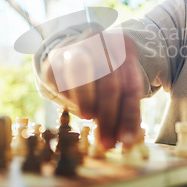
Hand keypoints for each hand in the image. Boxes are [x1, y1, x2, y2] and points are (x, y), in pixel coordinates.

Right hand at [39, 32, 143, 148]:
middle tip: (107, 142)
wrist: (75, 50)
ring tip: (89, 119)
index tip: (127, 140)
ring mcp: (76, 48)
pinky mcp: (54, 60)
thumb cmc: (106, 73)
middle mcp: (101, 44)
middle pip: (109, 83)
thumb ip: (126, 109)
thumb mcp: (122, 83)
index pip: (131, 87)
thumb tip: (126, 139)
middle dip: (108, 117)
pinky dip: (70, 98)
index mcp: (124, 48)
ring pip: (82, 74)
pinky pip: (62, 80)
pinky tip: (77, 107)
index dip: (130, 116)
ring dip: (87, 102)